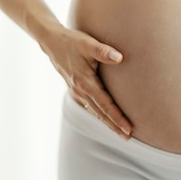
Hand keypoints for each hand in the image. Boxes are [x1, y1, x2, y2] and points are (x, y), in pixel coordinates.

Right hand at [38, 25, 132, 139]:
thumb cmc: (72, 41)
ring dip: (108, 122)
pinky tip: (106, 118)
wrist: (52, 42)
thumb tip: (120, 57)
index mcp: (85, 82)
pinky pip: (90, 106)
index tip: (128, 129)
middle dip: (114, 126)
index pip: (105, 105)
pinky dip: (100, 114)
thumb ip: (103, 51)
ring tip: (121, 132)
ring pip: (95, 111)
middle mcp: (80, 91)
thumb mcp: (87, 43)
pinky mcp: (76, 89)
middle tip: (128, 138)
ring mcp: (77, 92)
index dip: (117, 118)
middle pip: (100, 113)